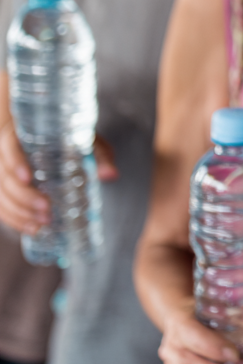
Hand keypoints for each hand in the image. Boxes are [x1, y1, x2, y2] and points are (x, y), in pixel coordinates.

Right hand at [0, 125, 117, 234]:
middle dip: (24, 196)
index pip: (10, 146)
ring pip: (1, 195)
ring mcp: (2, 173)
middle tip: (47, 209)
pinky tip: (31, 228)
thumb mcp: (86, 141)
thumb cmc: (69, 137)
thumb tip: (111, 175)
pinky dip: (15, 219)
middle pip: (5, 177)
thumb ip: (99, 155)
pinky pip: (2, 206)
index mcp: (22, 135)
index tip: (27, 178)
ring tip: (43, 223)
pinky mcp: (5, 189)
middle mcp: (6, 154)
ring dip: (19, 212)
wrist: (52, 137)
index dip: (15, 162)